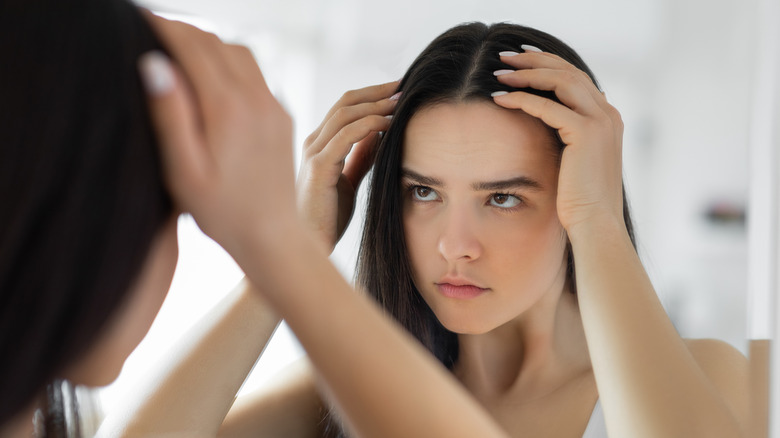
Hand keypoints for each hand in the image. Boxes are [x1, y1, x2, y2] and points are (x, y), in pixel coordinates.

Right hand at [139, 14, 294, 252]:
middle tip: (152, 29)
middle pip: (217, 43)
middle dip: (184, 30)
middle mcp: (257, 100)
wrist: (273, 236)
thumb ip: (170, 115)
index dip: (163, 27)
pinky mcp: (282, 117)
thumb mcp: (184, 170)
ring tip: (178, 48)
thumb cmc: (222, 212)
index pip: (193, 47)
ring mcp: (274, 106)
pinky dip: (229, 61)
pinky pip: (256, 74)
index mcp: (228, 109)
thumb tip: (154, 64)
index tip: (137, 18)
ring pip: (240, 53)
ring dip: (209, 43)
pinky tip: (211, 76)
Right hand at [297, 81, 398, 251]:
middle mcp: (313, 143)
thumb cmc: (327, 219)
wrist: (310, 247)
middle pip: (346, 102)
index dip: (372, 95)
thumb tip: (380, 134)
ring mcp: (313, 153)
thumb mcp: (349, 181)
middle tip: (405, 85)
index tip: (399, 91)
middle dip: (378, 91)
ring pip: (346, 113)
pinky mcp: (318, 167)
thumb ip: (361, 157)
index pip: (345, 107)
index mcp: (319, 144)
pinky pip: (347, 135)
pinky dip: (370, 125)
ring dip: (377, 104)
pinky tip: (390, 124)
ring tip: (402, 102)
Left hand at [491, 50, 623, 233]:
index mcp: (607, 118)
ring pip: (560, 80)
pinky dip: (521, 98)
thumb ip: (566, 140)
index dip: (548, 64)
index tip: (520, 59)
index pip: (576, 78)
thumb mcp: (574, 163)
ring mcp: (601, 121)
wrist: (596, 225)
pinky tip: (499, 98)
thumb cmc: (579, 202)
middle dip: (535, 60)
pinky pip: (548, 106)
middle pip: (569, 71)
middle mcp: (608, 114)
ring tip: (498, 72)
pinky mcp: (586, 133)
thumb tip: (544, 127)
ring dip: (526, 73)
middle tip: (505, 56)